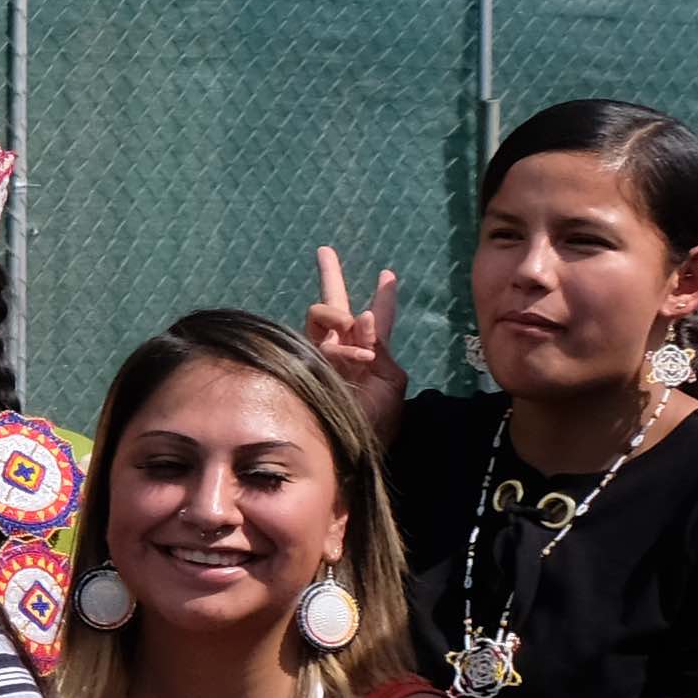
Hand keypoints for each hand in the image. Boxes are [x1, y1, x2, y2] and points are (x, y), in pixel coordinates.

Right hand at [302, 245, 408, 430]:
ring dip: (341, 317)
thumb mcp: (393, 383)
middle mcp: (345, 349)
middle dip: (331, 276)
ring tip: (359, 340)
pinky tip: (361, 359)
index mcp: (372, 354)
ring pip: (323, 314)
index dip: (384, 296)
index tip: (388, 274)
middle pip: (336, 305)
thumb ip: (382, 348)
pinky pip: (322, 337)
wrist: (348, 447)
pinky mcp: (304, 361)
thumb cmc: (376, 420)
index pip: (379, 318)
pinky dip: (346, 346)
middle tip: (324, 250)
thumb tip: (363, 318)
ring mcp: (322, 354)